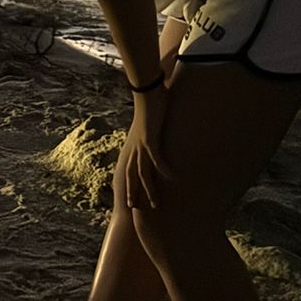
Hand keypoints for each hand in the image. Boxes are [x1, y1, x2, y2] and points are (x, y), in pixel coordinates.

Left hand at [121, 86, 174, 210]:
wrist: (146, 90)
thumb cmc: (150, 106)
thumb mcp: (150, 126)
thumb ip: (154, 135)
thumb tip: (158, 139)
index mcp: (132, 147)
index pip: (127, 171)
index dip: (128, 186)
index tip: (129, 200)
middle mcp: (134, 149)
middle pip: (131, 177)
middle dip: (133, 194)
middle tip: (136, 211)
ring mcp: (140, 145)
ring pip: (143, 174)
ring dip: (149, 190)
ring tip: (156, 204)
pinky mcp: (149, 139)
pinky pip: (157, 159)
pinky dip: (165, 170)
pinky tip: (173, 178)